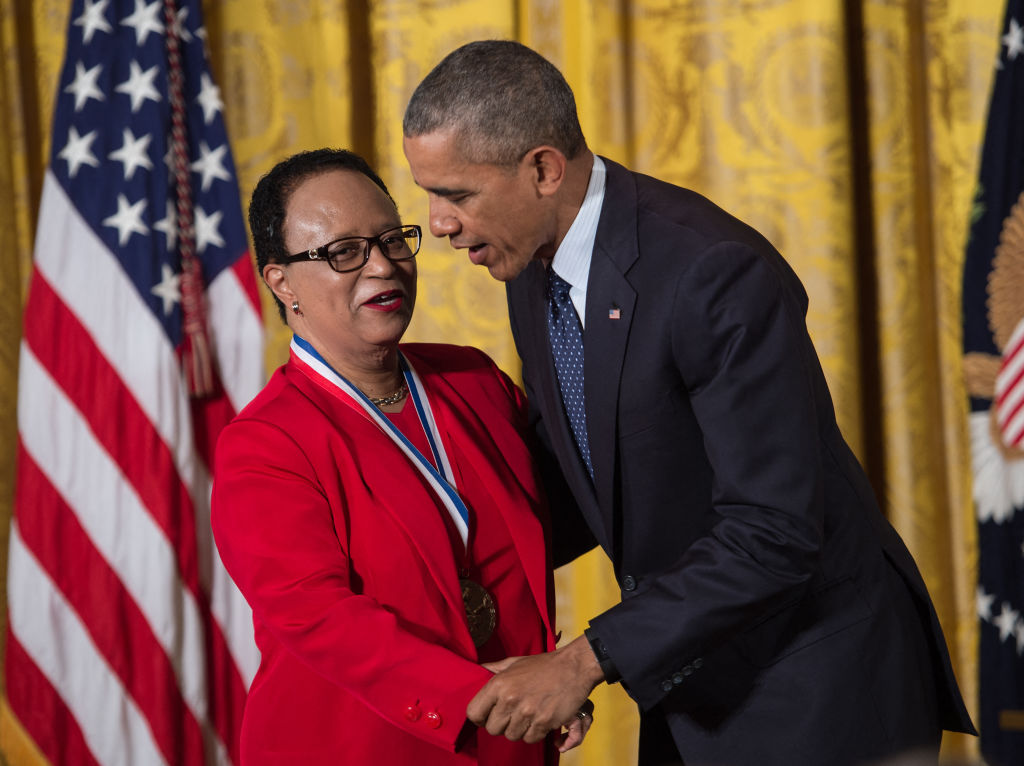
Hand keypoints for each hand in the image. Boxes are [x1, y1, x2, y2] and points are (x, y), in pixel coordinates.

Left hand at [466, 636, 604, 742]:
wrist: (574, 667)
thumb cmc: (543, 665)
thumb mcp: (515, 662)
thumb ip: (494, 669)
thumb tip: (476, 672)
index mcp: (499, 684)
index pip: (474, 712)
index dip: (479, 717)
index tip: (487, 715)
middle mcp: (510, 699)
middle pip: (492, 729)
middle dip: (501, 724)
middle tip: (511, 715)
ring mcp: (527, 712)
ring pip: (511, 736)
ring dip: (518, 729)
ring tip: (527, 715)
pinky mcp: (543, 723)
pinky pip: (530, 739)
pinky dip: (534, 733)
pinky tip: (539, 719)